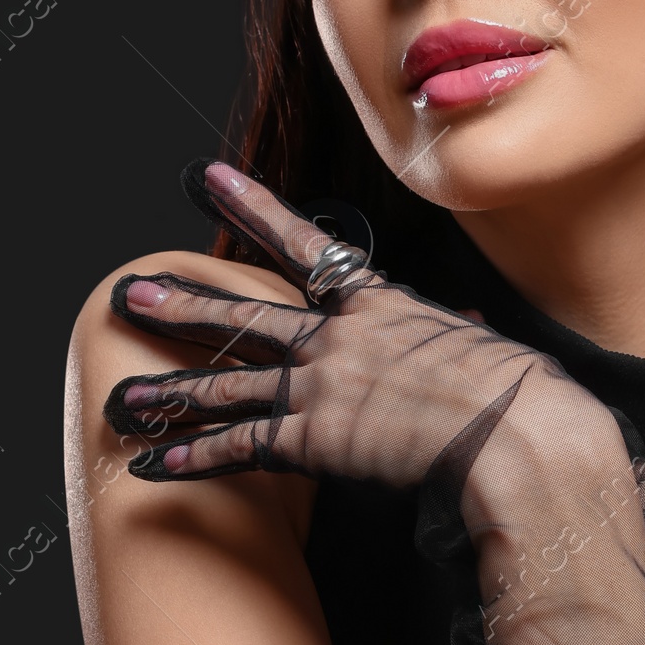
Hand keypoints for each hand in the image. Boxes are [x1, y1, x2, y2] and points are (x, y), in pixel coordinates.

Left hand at [104, 162, 555, 490]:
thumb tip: (467, 323)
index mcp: (381, 305)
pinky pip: (240, 448)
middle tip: (132, 288)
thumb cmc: (522, 392)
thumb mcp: (488, 346)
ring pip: (228, 384)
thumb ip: (459, 334)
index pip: (306, 246)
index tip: (211, 180)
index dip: (252, 209)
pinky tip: (154, 464)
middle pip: (245, 315)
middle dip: (184, 304)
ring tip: (122, 394)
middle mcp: (338, 338)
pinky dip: (195, 457)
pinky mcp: (315, 441)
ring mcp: (320, 387)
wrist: (518, 430)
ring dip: (170, 391)